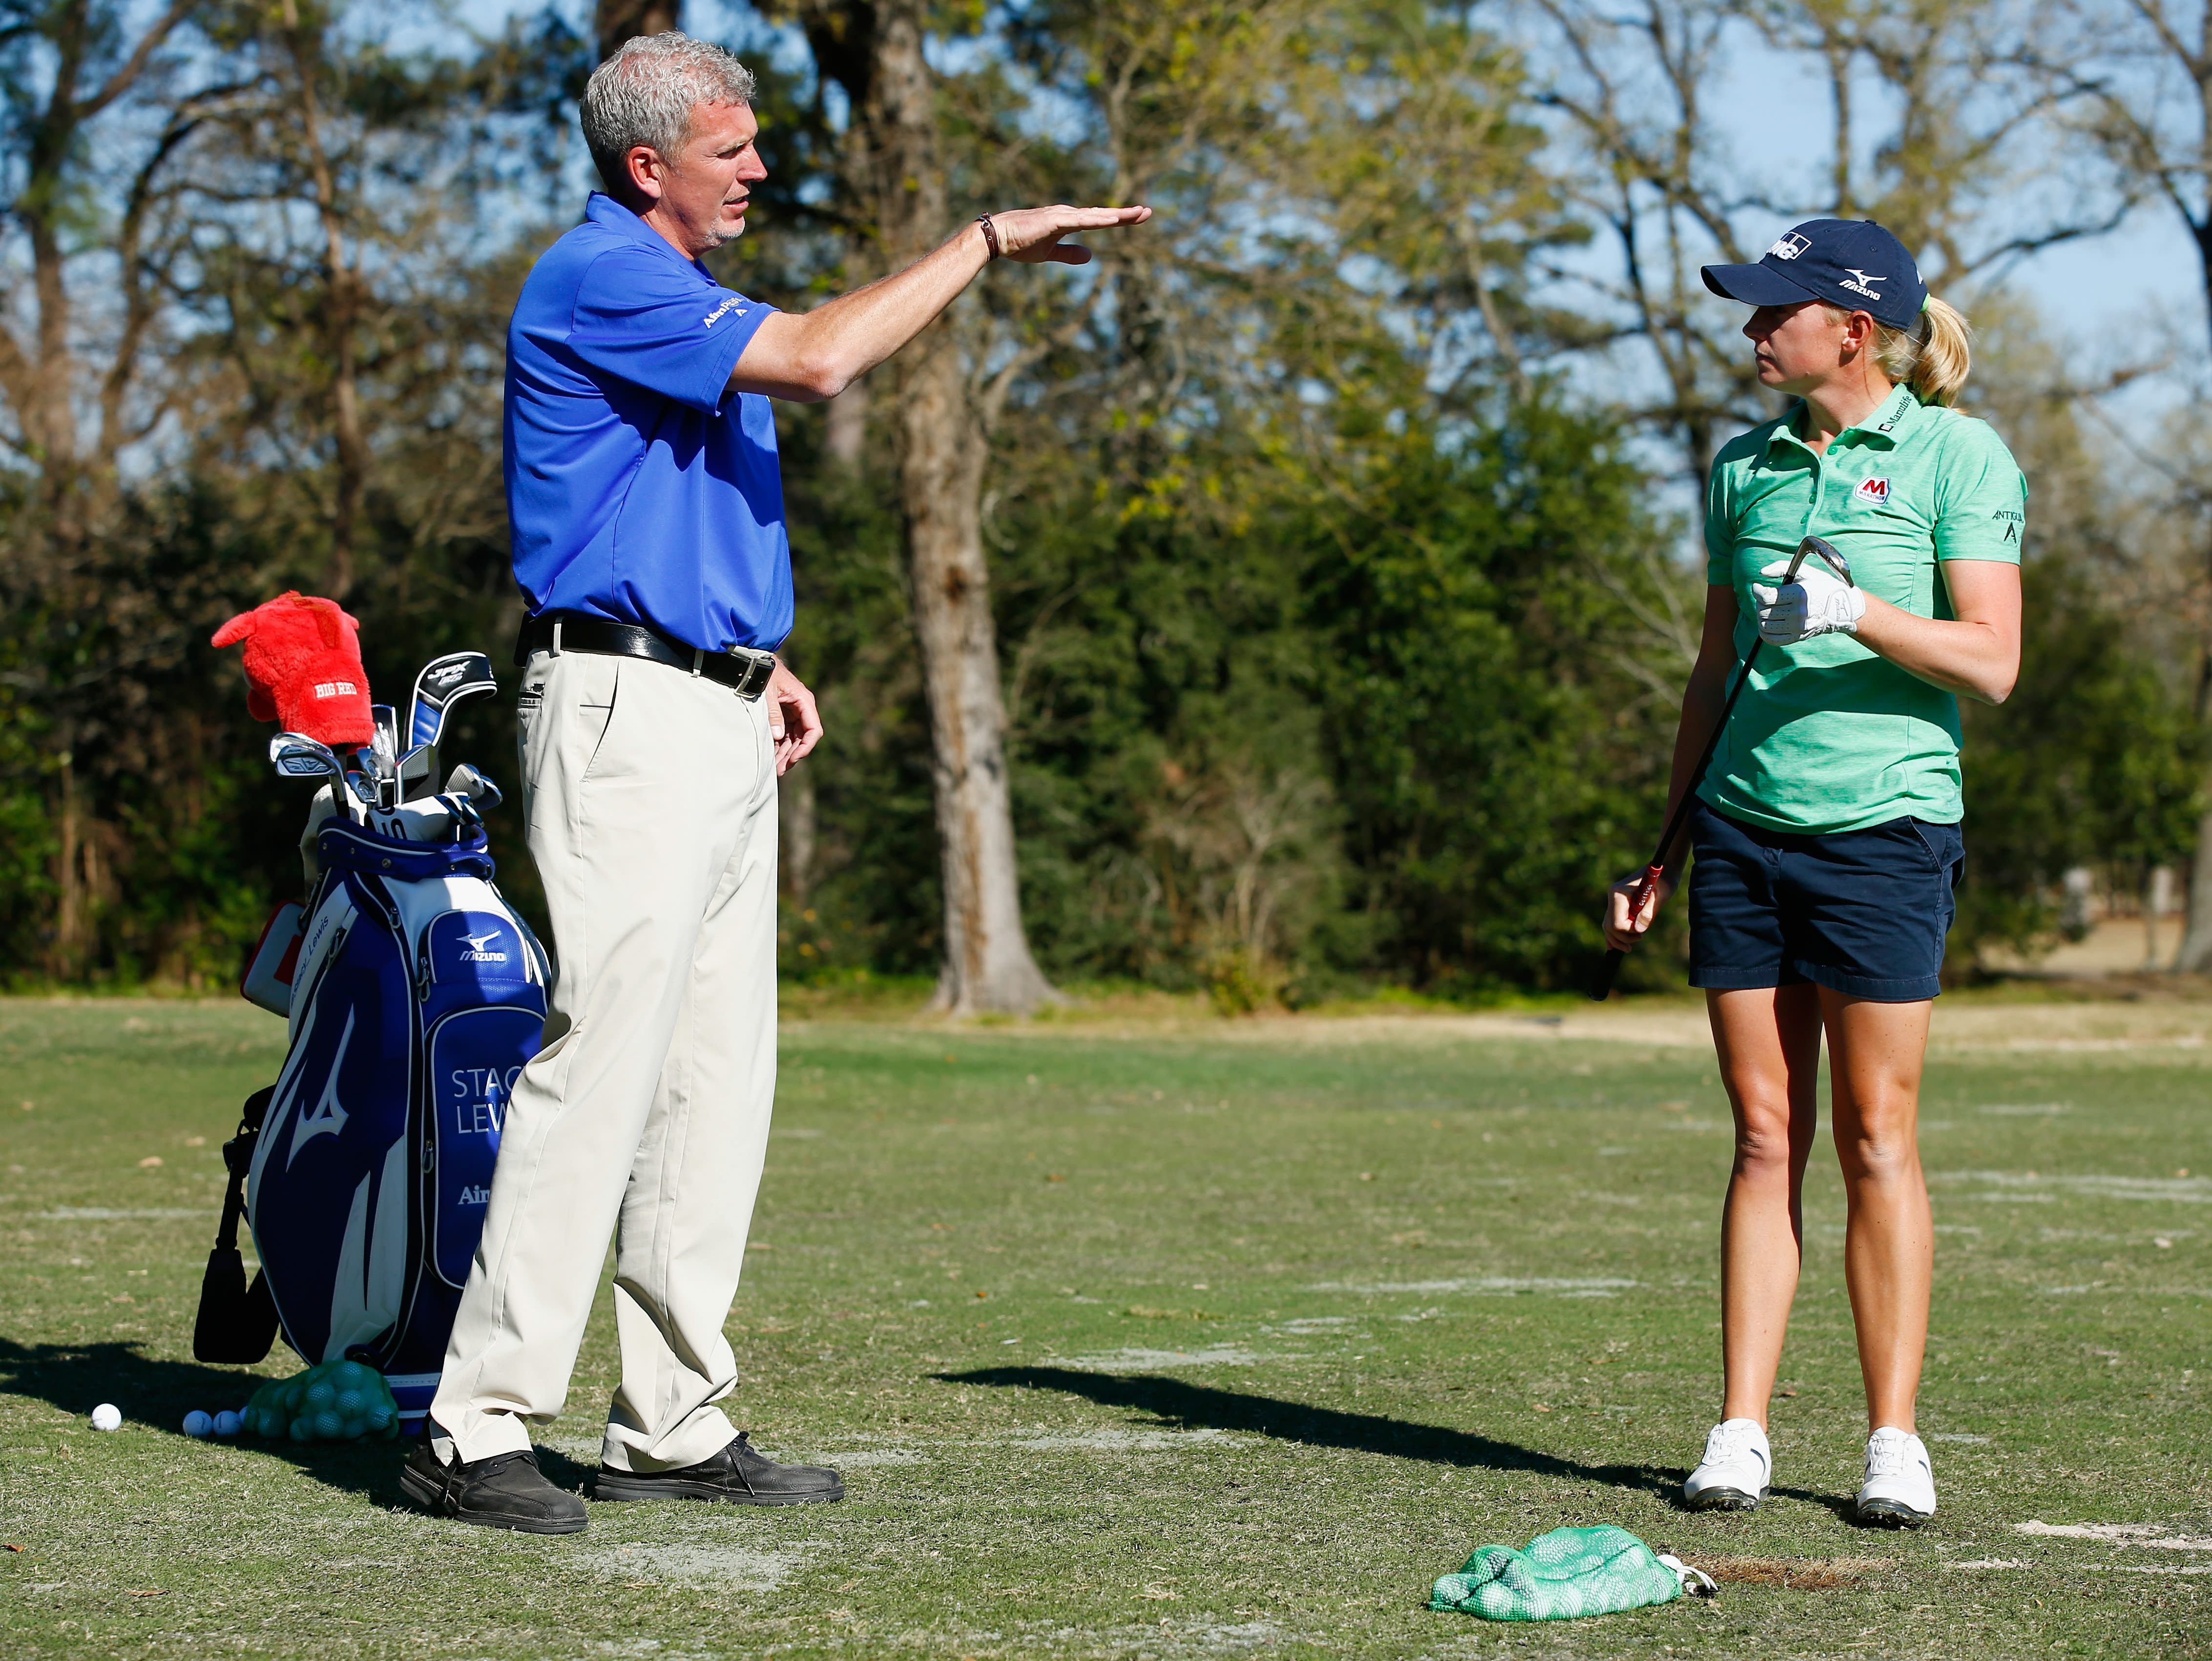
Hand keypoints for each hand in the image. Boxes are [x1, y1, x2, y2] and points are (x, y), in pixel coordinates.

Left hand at [765, 660, 820, 777]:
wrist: (754, 661)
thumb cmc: (763, 674)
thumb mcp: (767, 693)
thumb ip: (773, 714)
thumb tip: (777, 736)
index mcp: (804, 701)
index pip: (813, 730)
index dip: (805, 747)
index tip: (794, 759)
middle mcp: (802, 708)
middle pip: (804, 738)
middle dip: (793, 755)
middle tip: (779, 770)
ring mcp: (794, 712)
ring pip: (795, 739)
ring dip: (786, 754)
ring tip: (775, 769)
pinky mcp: (784, 715)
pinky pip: (786, 734)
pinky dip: (780, 746)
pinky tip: (772, 757)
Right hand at [986, 204, 1152, 266]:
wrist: (997, 237)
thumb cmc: (1020, 242)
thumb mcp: (1050, 252)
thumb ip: (1069, 253)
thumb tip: (1090, 256)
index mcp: (1069, 221)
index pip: (1099, 219)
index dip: (1119, 219)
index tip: (1138, 217)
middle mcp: (1068, 214)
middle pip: (1102, 214)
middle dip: (1125, 214)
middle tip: (1148, 212)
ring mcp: (1062, 216)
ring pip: (1095, 215)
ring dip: (1116, 215)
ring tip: (1138, 213)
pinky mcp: (1055, 221)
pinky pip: (1081, 221)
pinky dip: (1097, 220)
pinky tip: (1112, 220)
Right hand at [1602, 867, 1673, 951]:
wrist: (1664, 867)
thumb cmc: (1664, 880)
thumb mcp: (1660, 896)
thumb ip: (1648, 913)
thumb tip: (1638, 930)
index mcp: (1619, 894)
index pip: (1617, 923)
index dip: (1628, 932)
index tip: (1642, 933)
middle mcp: (1613, 896)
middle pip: (1609, 926)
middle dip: (1622, 938)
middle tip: (1640, 939)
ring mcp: (1614, 899)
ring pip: (1608, 925)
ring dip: (1618, 938)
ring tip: (1629, 947)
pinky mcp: (1619, 902)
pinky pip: (1611, 920)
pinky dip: (1613, 933)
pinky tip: (1612, 945)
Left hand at [1751, 557, 1863, 644]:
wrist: (1842, 607)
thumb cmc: (1821, 586)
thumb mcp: (1805, 571)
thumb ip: (1780, 567)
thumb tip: (1761, 572)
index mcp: (1800, 594)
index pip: (1767, 597)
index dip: (1757, 591)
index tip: (1758, 587)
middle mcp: (1799, 613)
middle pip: (1764, 610)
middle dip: (1760, 602)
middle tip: (1766, 597)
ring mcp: (1799, 627)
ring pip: (1764, 625)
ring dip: (1761, 616)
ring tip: (1768, 609)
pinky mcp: (1798, 637)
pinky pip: (1772, 639)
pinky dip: (1764, 631)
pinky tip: (1768, 622)